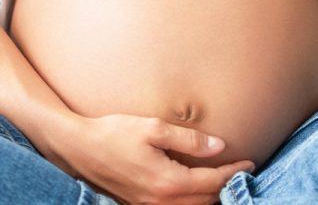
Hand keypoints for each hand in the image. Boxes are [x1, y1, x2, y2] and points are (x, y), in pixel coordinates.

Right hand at [42, 114, 254, 204]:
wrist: (77, 147)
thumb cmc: (111, 133)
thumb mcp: (151, 128)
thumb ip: (188, 139)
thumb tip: (218, 146)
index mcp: (168, 182)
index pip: (213, 182)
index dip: (233, 172)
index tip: (248, 161)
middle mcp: (160, 201)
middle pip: (206, 200)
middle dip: (224, 186)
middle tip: (237, 171)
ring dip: (208, 196)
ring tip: (218, 180)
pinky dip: (188, 200)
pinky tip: (189, 187)